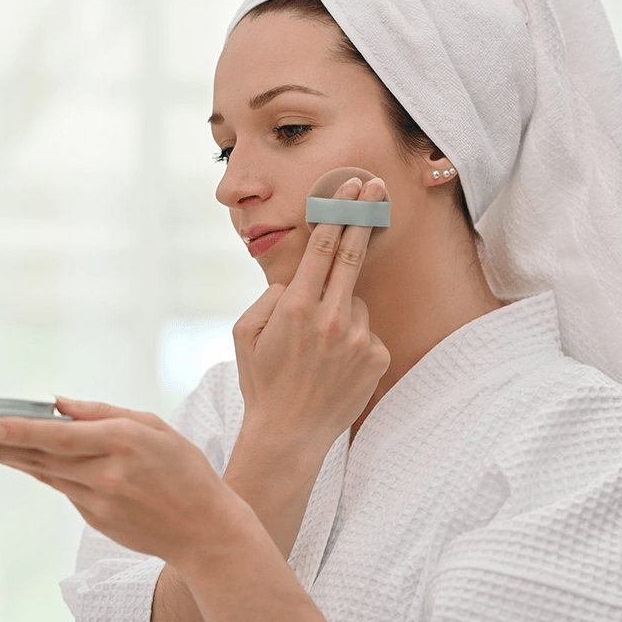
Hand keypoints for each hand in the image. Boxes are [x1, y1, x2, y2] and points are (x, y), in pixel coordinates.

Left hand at [0, 398, 250, 568]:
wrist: (206, 531)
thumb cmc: (184, 470)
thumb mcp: (154, 427)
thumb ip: (103, 413)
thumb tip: (59, 404)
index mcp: (123, 443)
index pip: (62, 437)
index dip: (22, 430)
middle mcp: (105, 475)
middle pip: (39, 458)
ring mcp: (97, 503)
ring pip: (44, 473)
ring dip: (9, 458)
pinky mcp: (94, 520)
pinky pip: (64, 488)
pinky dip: (48, 471)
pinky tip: (30, 458)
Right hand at [233, 176, 390, 449]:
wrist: (290, 434)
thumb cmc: (262, 381)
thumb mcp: (244, 333)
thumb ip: (268, 298)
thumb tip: (295, 281)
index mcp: (295, 307)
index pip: (323, 247)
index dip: (338, 212)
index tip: (350, 187)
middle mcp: (331, 317)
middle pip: (353, 254)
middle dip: (363, 215)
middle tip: (374, 186)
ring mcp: (359, 338)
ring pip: (356, 302)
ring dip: (343, 310)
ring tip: (319, 347)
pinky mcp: (378, 357)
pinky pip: (369, 332)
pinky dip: (355, 339)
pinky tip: (335, 364)